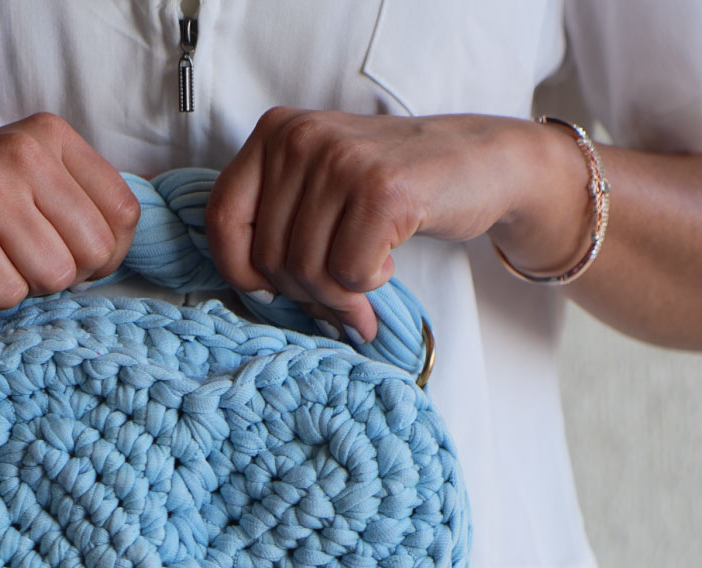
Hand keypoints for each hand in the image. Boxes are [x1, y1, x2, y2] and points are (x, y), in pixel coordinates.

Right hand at [0, 112, 141, 311]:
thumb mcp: (21, 176)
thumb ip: (74, 202)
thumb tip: (122, 253)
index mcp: (49, 136)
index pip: (123, 215)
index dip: (104, 254)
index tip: (68, 256)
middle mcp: (22, 154)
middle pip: (93, 254)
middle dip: (63, 276)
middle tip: (19, 262)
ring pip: (53, 279)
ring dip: (23, 287)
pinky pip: (6, 295)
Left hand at [205, 108, 591, 340]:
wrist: (480, 163)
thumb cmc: (392, 189)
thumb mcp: (319, 190)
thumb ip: (278, 227)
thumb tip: (255, 299)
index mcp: (274, 135)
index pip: (222, 220)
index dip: (240, 271)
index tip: (271, 288)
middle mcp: (301, 139)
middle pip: (269, 257)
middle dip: (305, 292)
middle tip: (339, 292)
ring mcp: (342, 161)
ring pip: (308, 271)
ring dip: (339, 296)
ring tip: (366, 279)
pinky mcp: (382, 190)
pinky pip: (349, 273)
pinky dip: (369, 285)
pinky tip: (388, 262)